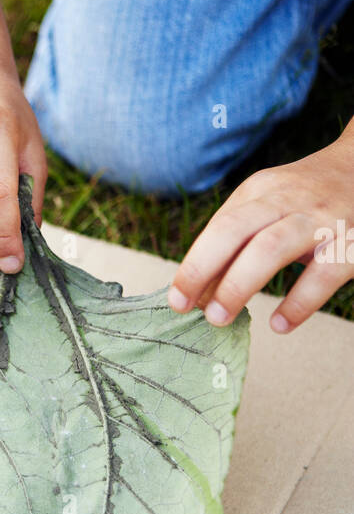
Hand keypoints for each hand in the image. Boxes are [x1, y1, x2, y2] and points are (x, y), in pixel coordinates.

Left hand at [168, 124, 353, 332]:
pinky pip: (323, 275)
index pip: (218, 228)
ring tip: (219, 317)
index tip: (176, 299)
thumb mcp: (267, 205)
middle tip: (188, 309)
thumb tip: (197, 294)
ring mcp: (319, 219)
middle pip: (235, 230)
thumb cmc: (305, 198)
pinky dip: (299, 302)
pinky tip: (279, 324)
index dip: (193, 265)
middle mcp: (286, 200)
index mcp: (259, 190)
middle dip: (203, 269)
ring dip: (240, 284)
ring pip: (273, 247)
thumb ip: (233, 244)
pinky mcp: (350, 243)